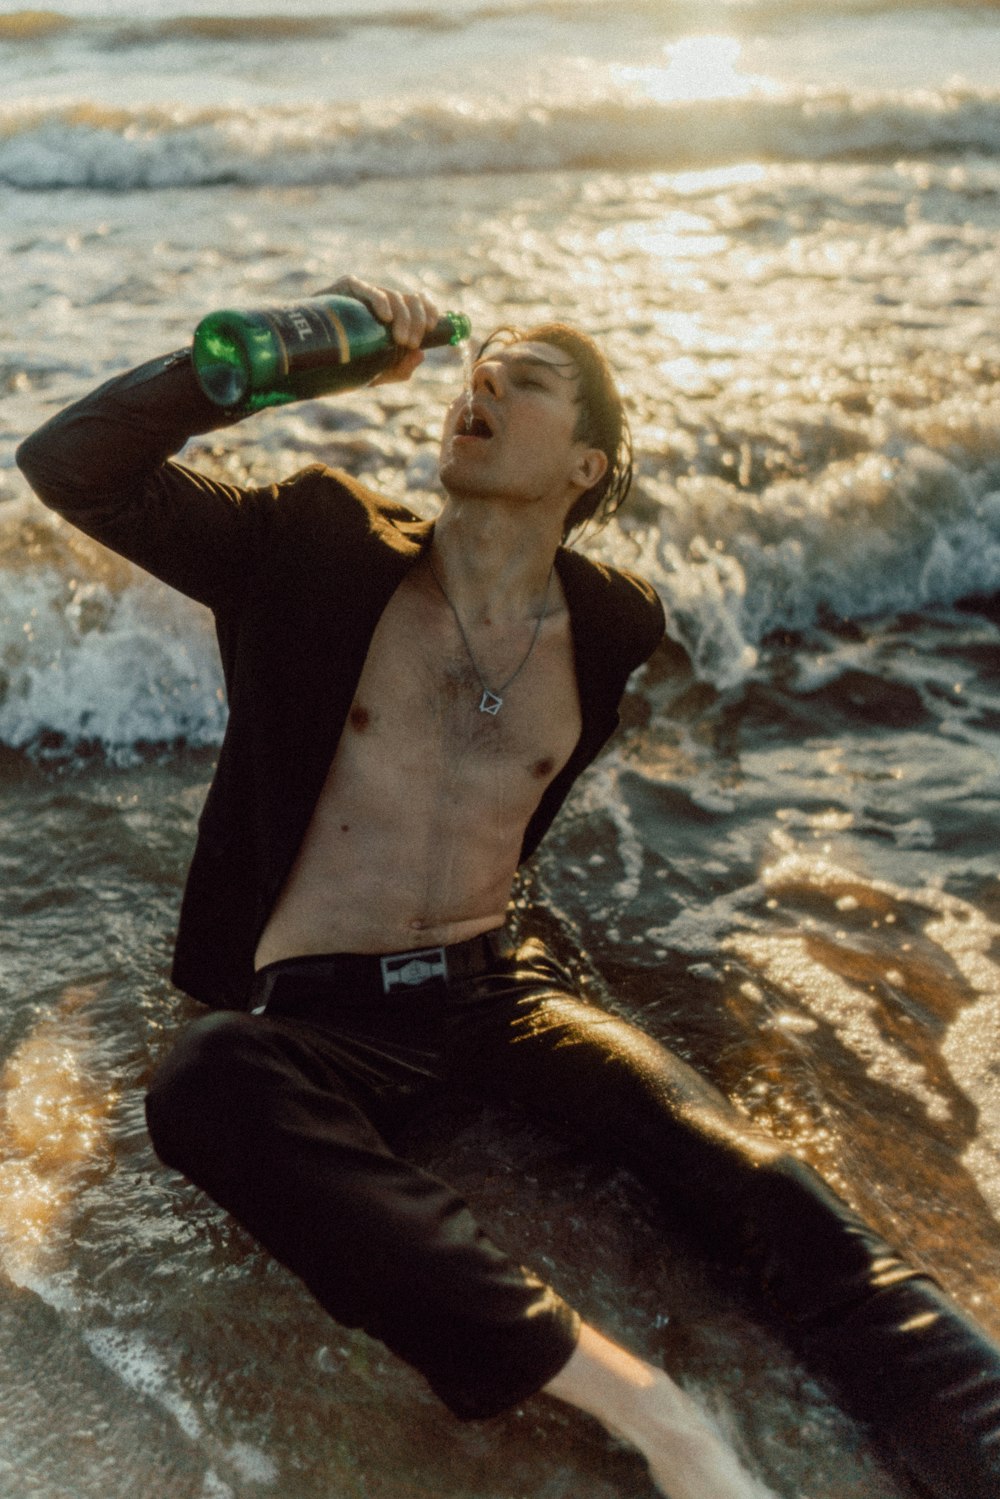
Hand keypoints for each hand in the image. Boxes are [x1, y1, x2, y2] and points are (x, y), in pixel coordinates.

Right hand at [318, 275, 439, 384]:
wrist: (306, 355)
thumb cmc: (341, 363)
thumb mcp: (374, 372)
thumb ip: (398, 368)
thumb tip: (421, 355)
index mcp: (391, 315)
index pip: (417, 302)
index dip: (429, 310)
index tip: (432, 327)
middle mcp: (380, 301)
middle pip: (409, 300)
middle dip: (416, 321)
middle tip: (410, 343)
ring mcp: (364, 293)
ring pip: (394, 296)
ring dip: (403, 318)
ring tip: (400, 340)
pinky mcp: (346, 288)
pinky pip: (368, 289)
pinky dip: (381, 301)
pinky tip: (385, 317)